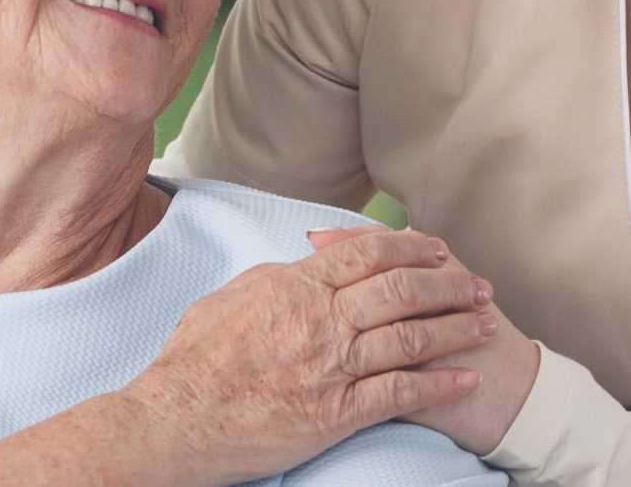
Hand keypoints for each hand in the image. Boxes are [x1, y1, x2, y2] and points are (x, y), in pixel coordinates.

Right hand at [126, 226, 498, 484]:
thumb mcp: (231, 295)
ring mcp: (331, 366)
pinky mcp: (336, 413)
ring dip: (456, 328)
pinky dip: (439, 384)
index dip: (409, 246)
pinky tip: (466, 377)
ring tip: (486, 324)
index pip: (366, 252)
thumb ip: (277, 276)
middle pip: (400, 290)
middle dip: (447, 284)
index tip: (436, 247)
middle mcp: (320, 319)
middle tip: (478, 284)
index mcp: (295, 285)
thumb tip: (308, 263)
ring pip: (410, 337)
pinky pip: (400, 393)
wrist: (177, 417)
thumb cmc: (196, 356)